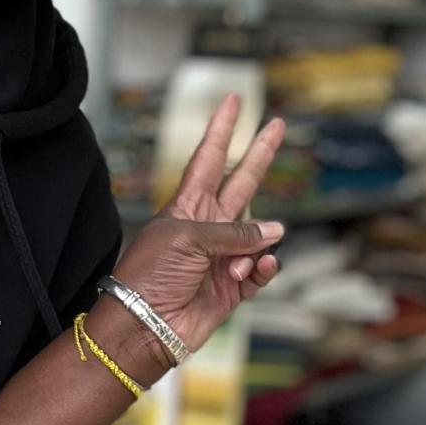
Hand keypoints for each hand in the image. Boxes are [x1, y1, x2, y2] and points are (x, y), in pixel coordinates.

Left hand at [115, 93, 285, 357]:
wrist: (146, 324)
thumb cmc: (152, 275)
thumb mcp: (187, 238)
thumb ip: (234, 231)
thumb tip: (275, 231)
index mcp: (187, 207)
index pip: (209, 158)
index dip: (222, 129)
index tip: (233, 100)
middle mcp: (208, 227)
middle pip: (242, 182)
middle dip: (260, 154)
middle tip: (278, 124)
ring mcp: (223, 256)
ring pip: (259, 235)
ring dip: (254, 248)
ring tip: (237, 266)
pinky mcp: (234, 287)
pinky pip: (262, 270)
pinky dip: (264, 268)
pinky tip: (260, 268)